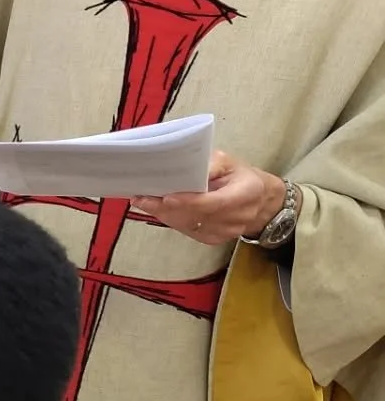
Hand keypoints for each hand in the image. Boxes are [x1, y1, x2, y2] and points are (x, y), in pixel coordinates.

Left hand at [132, 153, 286, 246]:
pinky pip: (188, 231)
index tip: (166, 197)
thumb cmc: (240, 177)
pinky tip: (157, 210)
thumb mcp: (230, 162)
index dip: (188, 202)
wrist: (259, 200)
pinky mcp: (214, 239)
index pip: (214, 203)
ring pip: (188, 225)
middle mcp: (238, 217)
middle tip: (142, 198)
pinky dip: (171, 220)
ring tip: (144, 202)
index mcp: (247, 194)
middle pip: (196, 216)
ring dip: (164, 215)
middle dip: (166, 208)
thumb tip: (186, 168)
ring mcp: (226, 232)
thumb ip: (210, 164)